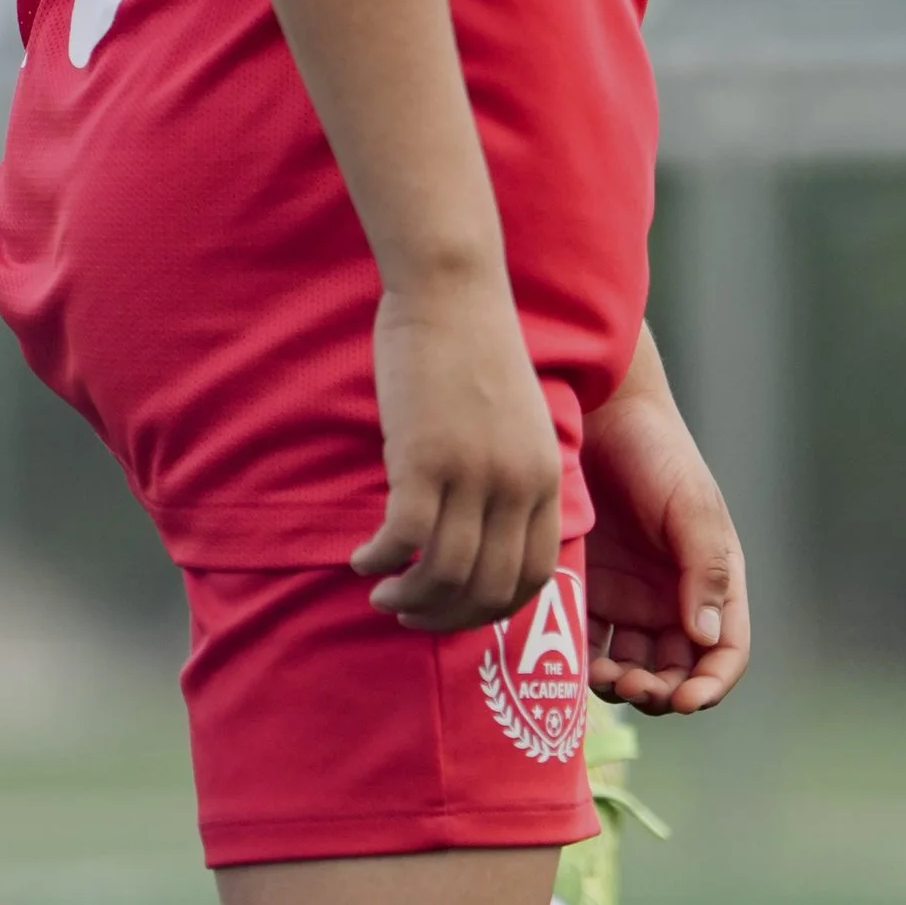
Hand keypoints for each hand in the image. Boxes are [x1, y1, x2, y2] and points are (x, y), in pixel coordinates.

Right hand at [351, 284, 563, 631]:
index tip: (459, 609)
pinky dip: (380, 559)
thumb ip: (509, 473)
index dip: (493, 607)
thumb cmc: (474, 346)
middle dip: (448, 616)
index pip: (534, 576)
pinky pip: (403, 537)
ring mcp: (471, 473)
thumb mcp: (516, 420)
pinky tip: (361, 558)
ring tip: (382, 592)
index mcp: (544, 476)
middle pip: (489, 587)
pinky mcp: (424, 458)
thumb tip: (480, 526)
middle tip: (411, 613)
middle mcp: (515, 484)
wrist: (452, 287)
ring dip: (410, 597)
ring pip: (445, 573)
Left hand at [580, 341, 747, 714]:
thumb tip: (706, 637)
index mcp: (712, 581)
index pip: (724, 651)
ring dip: (622, 684)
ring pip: (631, 666)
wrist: (594, 411)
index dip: (710, 684)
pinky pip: (587, 641)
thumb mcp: (690, 505)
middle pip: (675, 670)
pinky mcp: (585, 587)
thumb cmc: (654, 451)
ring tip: (601, 676)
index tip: (685, 700)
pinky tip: (569, 661)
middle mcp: (673, 597)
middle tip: (632, 686)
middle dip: (660, 691)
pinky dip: (582, 662)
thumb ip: (705, 569)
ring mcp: (628, 596)